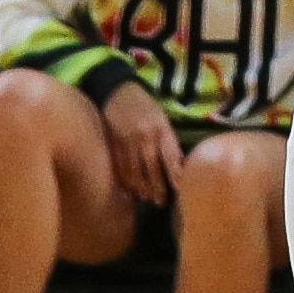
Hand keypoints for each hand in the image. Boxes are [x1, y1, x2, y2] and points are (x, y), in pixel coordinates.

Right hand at [101, 79, 182, 206]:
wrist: (116, 91)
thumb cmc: (145, 105)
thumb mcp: (162, 117)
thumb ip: (168, 140)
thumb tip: (177, 165)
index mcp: (161, 127)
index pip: (170, 154)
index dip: (175, 173)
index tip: (180, 188)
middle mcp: (145, 135)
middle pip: (152, 166)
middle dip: (157, 186)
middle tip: (161, 201)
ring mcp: (127, 140)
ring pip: (135, 170)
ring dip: (141, 187)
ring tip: (147, 198)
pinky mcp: (113, 143)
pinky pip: (120, 166)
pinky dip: (125, 180)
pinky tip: (129, 190)